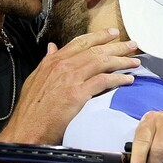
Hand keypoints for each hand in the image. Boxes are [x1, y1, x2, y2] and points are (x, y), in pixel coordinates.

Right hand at [1, 29, 139, 145]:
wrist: (27, 129)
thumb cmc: (31, 111)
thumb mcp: (35, 80)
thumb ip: (46, 63)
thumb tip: (52, 48)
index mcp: (52, 61)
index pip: (80, 43)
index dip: (99, 36)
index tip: (113, 33)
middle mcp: (62, 65)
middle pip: (95, 50)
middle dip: (117, 46)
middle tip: (133, 44)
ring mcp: (71, 78)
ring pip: (102, 62)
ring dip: (121, 61)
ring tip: (135, 62)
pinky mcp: (77, 94)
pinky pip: (103, 81)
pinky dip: (118, 78)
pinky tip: (128, 80)